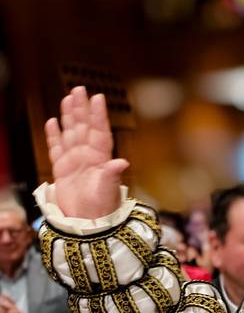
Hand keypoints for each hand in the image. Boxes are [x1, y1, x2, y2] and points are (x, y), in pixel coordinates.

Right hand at [44, 86, 128, 219]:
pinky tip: (53, 122)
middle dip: (82, 108)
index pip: (100, 132)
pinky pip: (56, 148)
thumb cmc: (102, 208)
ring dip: (69, 116)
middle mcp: (89, 157)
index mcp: (101, 159)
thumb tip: (122, 162)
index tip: (99, 97)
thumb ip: (112, 174)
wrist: (87, 223)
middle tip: (79, 89)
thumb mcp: (108, 190)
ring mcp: (75, 162)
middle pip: (84, 127)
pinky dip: (54, 135)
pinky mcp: (62, 170)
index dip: (99, 115)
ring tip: (68, 99)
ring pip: (71, 133)